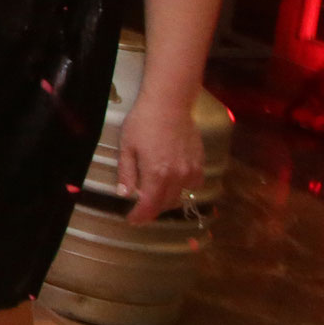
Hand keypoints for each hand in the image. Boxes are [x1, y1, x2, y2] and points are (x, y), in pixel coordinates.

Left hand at [116, 98, 203, 224]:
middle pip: (166, 203)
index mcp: (156, 173)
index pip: (150, 205)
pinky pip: (193, 184)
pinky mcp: (200, 162)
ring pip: (180, 195)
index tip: (132, 220)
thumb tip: (124, 194)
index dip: (140, 216)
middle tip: (140, 209)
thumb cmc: (143, 122)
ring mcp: (191, 169)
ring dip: (167, 199)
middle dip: (152, 209)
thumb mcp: (127, 147)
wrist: (169, 104)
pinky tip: (173, 181)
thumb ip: (127, 173)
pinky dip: (182, 187)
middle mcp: (177, 175)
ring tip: (154, 195)